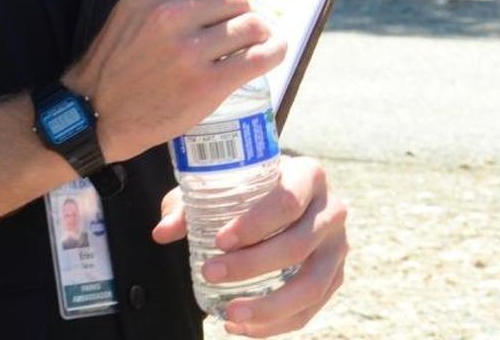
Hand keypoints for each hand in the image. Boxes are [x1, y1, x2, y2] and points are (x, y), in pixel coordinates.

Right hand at [64, 0, 284, 160]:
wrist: (98, 112)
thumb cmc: (120, 56)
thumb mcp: (139, 9)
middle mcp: (170, 12)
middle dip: (237, 10)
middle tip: (223, 28)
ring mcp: (189, 50)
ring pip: (252, 24)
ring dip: (254, 35)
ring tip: (240, 44)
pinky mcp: (207, 84)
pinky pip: (261, 57)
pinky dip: (272, 52)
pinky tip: (267, 52)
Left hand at [152, 155, 348, 336]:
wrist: (286, 189)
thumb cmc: (250, 184)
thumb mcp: (223, 183)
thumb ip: (190, 205)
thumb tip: (161, 232)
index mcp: (308, 175)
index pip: (287, 201)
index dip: (255, 224)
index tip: (220, 240)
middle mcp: (332, 210)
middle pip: (298, 245)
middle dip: (252, 266)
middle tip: (211, 274)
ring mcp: (338, 247)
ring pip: (311, 285)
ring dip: (269, 306)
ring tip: (230, 314)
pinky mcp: (336, 277)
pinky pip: (311, 309)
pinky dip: (277, 323)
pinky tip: (244, 325)